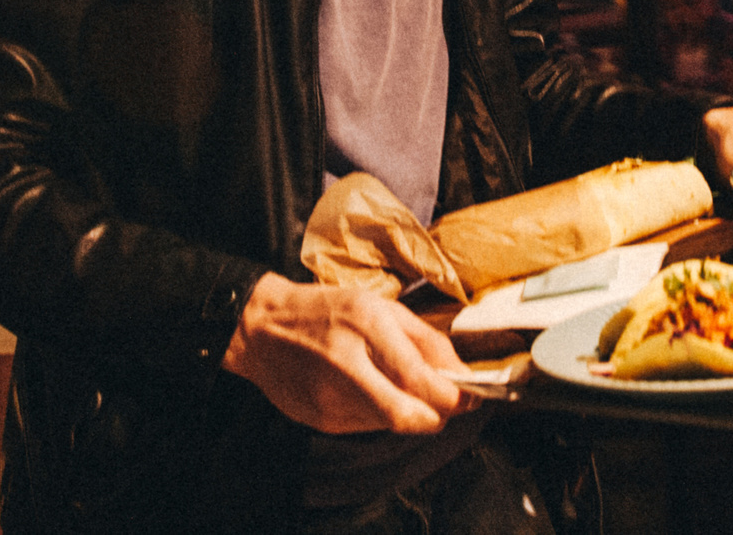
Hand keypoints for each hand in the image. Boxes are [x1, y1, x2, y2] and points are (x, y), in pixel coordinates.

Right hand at [221, 273, 466, 434]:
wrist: (261, 328)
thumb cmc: (324, 309)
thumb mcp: (379, 306)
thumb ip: (424, 339)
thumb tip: (460, 372)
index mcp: (366, 325)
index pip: (421, 380)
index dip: (455, 396)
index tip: (471, 395)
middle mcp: (347, 365)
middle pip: (409, 416)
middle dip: (438, 415)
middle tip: (449, 403)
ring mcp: (330, 398)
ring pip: (391, 424)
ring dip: (410, 412)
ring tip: (403, 387)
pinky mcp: (321, 420)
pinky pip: (367, 426)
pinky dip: (381, 413)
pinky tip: (370, 391)